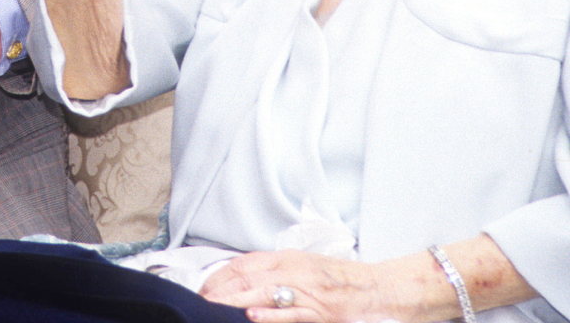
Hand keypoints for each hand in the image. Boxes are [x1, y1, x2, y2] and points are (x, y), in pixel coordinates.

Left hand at [199, 250, 390, 322]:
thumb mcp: (301, 265)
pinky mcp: (319, 311)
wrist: (371, 286)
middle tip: (202, 301)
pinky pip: (291, 313)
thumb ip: (274, 271)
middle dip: (221, 290)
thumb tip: (243, 280)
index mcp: (285, 258)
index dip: (221, 276)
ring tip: (216, 308)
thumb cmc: (336, 277)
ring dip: (236, 301)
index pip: (244, 263)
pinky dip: (270, 315)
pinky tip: (252, 317)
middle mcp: (292, 270)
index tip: (204, 288)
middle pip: (248, 277)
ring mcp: (305, 291)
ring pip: (263, 293)